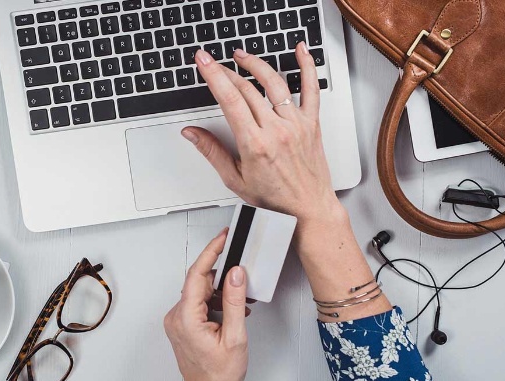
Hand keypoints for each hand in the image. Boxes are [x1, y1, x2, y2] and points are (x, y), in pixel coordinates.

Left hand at [164, 229, 248, 380]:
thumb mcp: (235, 337)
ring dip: (220, 292)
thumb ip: (234, 301)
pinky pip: (198, 302)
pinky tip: (230, 310)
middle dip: (222, 276)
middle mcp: (177, 317)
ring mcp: (177, 320)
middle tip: (242, 270)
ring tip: (240, 302)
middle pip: (199, 281)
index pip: (197, 274)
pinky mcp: (181, 324)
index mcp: (186, 318)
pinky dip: (215, 301)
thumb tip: (235, 274)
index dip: (211, 252)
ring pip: (200, 291)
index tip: (223, 238)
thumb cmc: (220, 375)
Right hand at [182, 43, 340, 224]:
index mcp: (255, 144)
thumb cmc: (275, 198)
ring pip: (274, 83)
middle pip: (247, 89)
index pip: (230, 100)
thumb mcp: (235, 180)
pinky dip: (306, 66)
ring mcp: (295, 124)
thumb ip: (212, 152)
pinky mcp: (311, 123)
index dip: (214, 76)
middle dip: (226, 71)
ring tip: (241, 56)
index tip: (204, 62)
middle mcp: (276, 130)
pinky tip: (300, 50)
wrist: (308, 207)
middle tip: (213, 61)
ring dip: (255, 64)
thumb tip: (192, 134)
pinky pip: (311, 88)